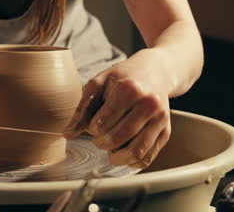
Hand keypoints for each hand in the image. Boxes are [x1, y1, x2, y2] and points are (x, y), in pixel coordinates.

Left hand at [64, 49, 171, 168]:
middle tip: (98, 139)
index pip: (102, 124)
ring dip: (117, 158)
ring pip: (136, 152)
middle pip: (117, 139)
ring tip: (109, 150)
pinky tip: (123, 154)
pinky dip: (133, 162)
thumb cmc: (122, 77)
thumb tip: (66, 133)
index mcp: (128, 90)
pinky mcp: (166, 130)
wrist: (155, 71)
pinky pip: (149, 156)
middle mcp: (148, 104)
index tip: (93, 124)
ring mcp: (160, 118)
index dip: (92, 129)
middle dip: (101, 143)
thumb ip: (82, 108)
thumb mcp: (98, 84)